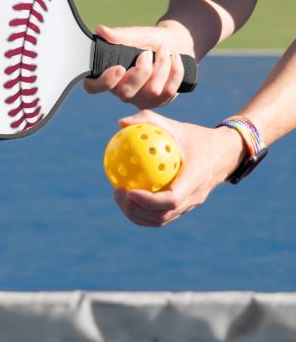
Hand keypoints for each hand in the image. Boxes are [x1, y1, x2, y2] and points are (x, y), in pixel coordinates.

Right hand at [84, 23, 192, 108]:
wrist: (175, 44)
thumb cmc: (150, 40)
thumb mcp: (137, 34)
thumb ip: (120, 35)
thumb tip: (101, 30)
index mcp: (108, 74)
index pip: (93, 87)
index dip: (104, 82)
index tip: (119, 68)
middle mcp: (120, 90)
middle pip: (126, 93)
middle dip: (142, 70)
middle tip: (147, 53)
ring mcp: (139, 99)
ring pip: (151, 91)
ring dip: (162, 66)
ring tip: (164, 50)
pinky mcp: (157, 102)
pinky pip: (168, 92)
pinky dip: (175, 71)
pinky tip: (175, 59)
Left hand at [112, 110, 246, 226]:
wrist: (225, 153)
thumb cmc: (197, 137)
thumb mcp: (176, 126)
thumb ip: (149, 121)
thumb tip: (120, 123)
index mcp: (195, 179)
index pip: (171, 200)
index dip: (148, 201)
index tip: (128, 191)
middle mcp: (194, 197)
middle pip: (162, 216)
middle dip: (136, 210)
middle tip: (117, 193)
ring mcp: (190, 205)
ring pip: (161, 220)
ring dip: (137, 214)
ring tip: (118, 197)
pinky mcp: (185, 207)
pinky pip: (162, 215)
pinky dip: (143, 212)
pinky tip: (127, 196)